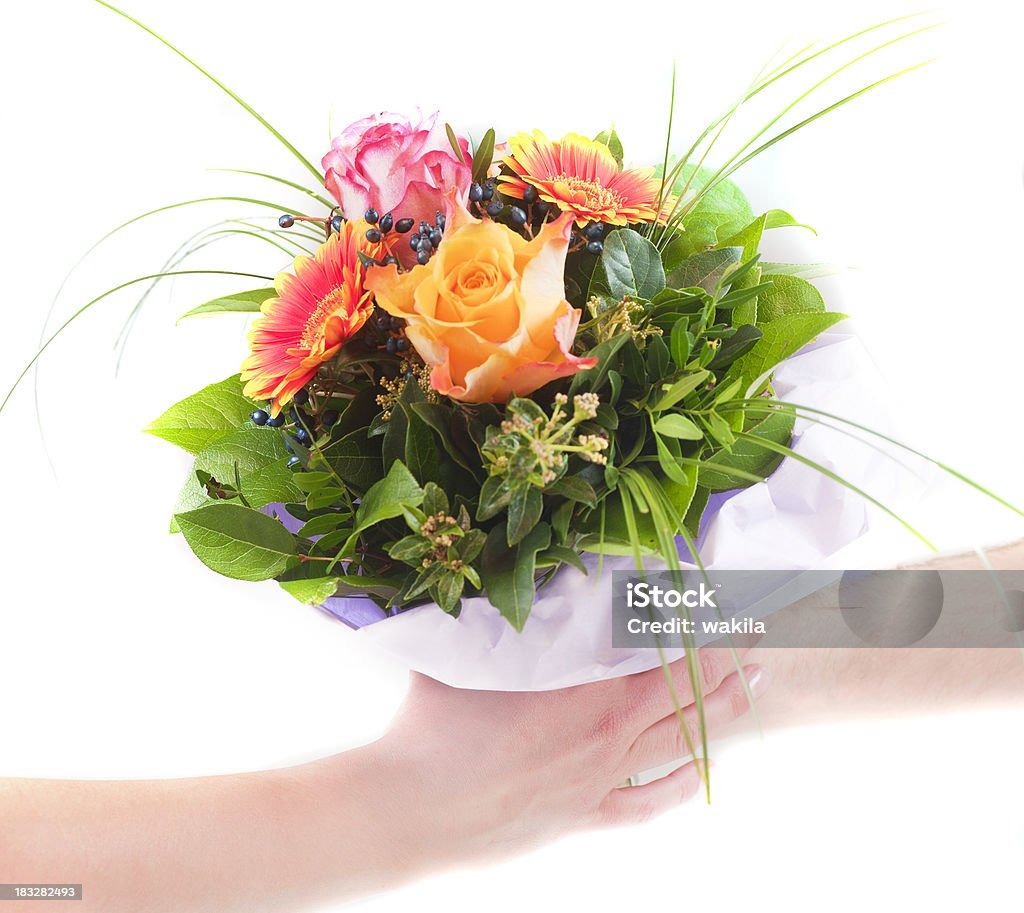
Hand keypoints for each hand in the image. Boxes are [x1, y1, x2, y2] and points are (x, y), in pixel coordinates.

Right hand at [0, 651, 764, 912]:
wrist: (407, 810)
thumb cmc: (431, 724)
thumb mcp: (469, 650)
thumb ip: (503, 611)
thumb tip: (506, 555)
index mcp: (585, 694)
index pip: (665, 653)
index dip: (706, 627)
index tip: (738, 601)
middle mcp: (606, 739)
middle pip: (686, 696)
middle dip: (726, 661)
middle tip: (763, 633)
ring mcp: (599, 782)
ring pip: (678, 745)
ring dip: (719, 715)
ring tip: (754, 686)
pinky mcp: (581, 817)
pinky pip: (644, 803)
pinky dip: (676, 784)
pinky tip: (700, 776)